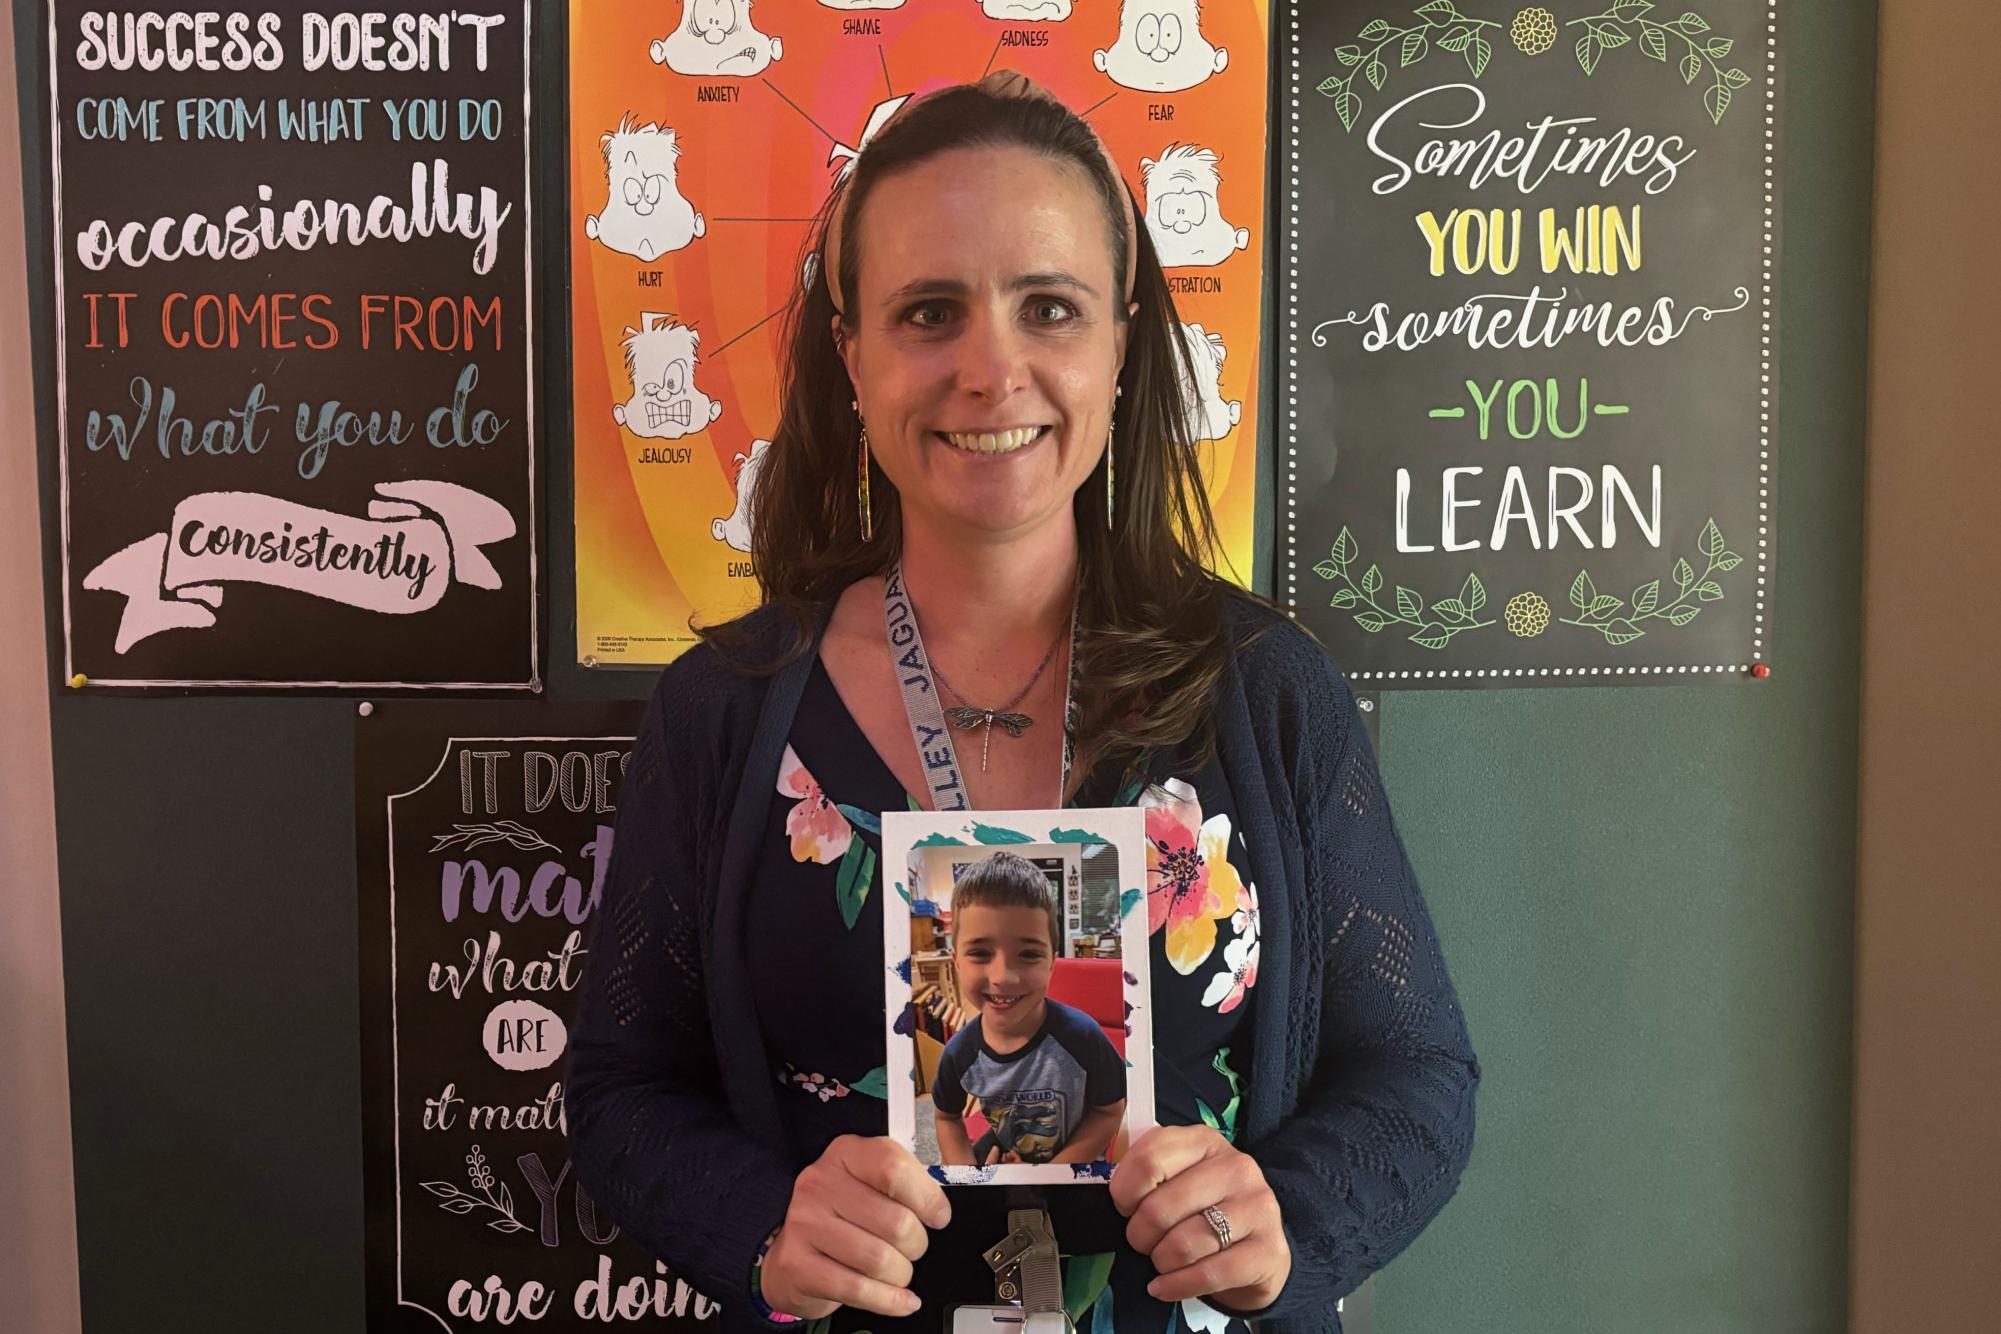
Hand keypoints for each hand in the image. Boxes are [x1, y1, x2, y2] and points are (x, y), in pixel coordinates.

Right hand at [759, 1135, 951, 1319]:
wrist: (792, 1252)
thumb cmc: (841, 1216)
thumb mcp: (869, 1184)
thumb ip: (904, 1186)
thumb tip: (939, 1211)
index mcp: (845, 1154)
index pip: (894, 1168)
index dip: (927, 1197)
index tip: (938, 1216)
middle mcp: (820, 1183)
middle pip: (895, 1221)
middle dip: (917, 1244)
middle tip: (912, 1248)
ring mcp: (805, 1224)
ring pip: (879, 1260)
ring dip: (901, 1274)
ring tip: (898, 1271)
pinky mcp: (798, 1264)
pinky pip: (858, 1290)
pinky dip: (889, 1301)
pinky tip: (901, 1299)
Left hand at [1110, 1125, 1290, 1311]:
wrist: (1259, 1250)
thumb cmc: (1206, 1210)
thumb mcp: (1178, 1177)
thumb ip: (1143, 1173)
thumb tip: (1103, 1188)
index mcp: (1205, 1142)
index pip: (1149, 1159)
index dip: (1125, 1192)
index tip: (1125, 1208)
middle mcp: (1236, 1168)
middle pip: (1160, 1207)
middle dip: (1140, 1235)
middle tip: (1143, 1242)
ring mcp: (1257, 1207)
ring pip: (1183, 1244)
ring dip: (1161, 1261)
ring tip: (1162, 1261)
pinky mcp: (1268, 1250)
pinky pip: (1209, 1274)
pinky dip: (1177, 1286)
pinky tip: (1165, 1286)